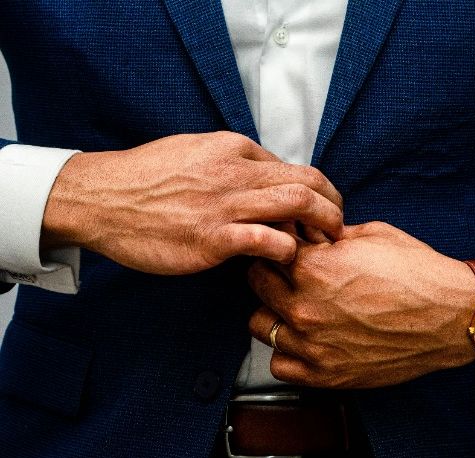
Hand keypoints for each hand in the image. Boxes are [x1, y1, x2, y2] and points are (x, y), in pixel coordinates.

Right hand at [41, 132, 342, 273]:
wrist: (102, 198)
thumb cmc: (146, 177)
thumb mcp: (193, 150)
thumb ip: (232, 162)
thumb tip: (265, 178)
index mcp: (233, 148)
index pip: (293, 168)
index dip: (317, 192)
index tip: (322, 211)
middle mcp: (235, 171)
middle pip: (307, 184)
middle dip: (334, 207)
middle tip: (339, 228)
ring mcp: (225, 204)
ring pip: (297, 206)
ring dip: (321, 227)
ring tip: (326, 246)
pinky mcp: (213, 238)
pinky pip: (268, 242)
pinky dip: (287, 251)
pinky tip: (284, 260)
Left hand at [248, 222, 474, 388]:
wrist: (453, 316)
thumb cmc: (417, 273)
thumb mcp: (370, 236)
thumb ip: (327, 235)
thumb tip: (304, 233)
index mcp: (312, 269)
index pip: (265, 251)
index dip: (276, 246)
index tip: (285, 249)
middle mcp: (304, 308)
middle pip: (256, 285)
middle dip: (270, 274)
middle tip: (289, 274)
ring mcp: (312, 345)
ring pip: (259, 325)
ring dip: (272, 312)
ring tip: (295, 308)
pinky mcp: (325, 374)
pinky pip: (279, 365)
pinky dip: (286, 352)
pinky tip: (304, 340)